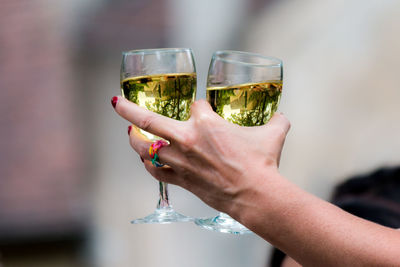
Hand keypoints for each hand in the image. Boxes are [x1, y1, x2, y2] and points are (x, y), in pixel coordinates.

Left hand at [112, 96, 289, 215]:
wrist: (256, 195)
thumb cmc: (262, 164)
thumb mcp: (273, 134)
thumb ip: (276, 121)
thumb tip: (281, 117)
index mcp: (207, 123)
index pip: (194, 104)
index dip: (197, 104)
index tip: (202, 108)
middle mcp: (187, 139)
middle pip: (148, 120)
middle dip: (129, 109)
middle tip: (117, 102)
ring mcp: (181, 161)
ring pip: (145, 148)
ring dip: (134, 140)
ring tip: (129, 133)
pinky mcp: (181, 180)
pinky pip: (156, 171)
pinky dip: (149, 164)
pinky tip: (147, 160)